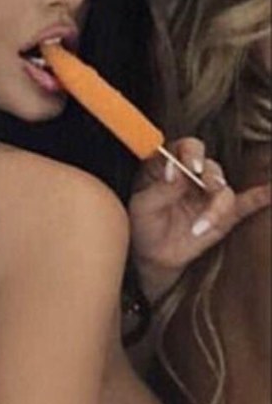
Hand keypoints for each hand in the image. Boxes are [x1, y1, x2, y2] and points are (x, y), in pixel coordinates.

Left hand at [128, 136, 271, 302]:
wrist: (154, 255)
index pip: (186, 148)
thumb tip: (176, 170)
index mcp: (170, 167)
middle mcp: (194, 176)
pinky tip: (271, 191)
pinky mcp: (226, 214)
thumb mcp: (143, 207)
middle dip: (211, 175)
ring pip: (224, 190)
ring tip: (201, 226)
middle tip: (207, 186)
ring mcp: (210, 194)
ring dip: (216, 207)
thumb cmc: (143, 225)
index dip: (191, 152)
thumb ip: (160, 189)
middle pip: (210, 166)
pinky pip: (247, 203)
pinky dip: (261, 196)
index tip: (192, 165)